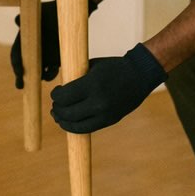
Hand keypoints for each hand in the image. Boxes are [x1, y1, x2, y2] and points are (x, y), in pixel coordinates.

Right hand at [9, 0, 97, 88]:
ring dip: (38, 76)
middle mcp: (33, 50)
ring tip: (42, 76)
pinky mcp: (56, 59)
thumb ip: (27, 17)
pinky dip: (50, 74)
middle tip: (20, 86)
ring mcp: (45, 56)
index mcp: (25, 40)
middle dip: (21, 77)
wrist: (68, 12)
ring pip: (38, 71)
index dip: (16, 64)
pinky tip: (51, 72)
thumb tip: (16, 20)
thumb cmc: (50, 10)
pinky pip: (52, 71)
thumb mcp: (37, 11)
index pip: (16, 55)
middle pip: (24, 67)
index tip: (18, 71)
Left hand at [50, 43, 165, 132]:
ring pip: (75, 124)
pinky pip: (87, 128)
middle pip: (67, 112)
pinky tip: (68, 122)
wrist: (140, 75)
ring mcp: (105, 114)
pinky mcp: (110, 121)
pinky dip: (75, 127)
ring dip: (63, 121)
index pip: (64, 96)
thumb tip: (59, 88)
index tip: (55, 92)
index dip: (55, 95)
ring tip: (58, 115)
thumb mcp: (92, 67)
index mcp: (92, 84)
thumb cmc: (113, 68)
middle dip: (57, 109)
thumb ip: (76, 78)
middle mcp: (98, 101)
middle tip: (55, 105)